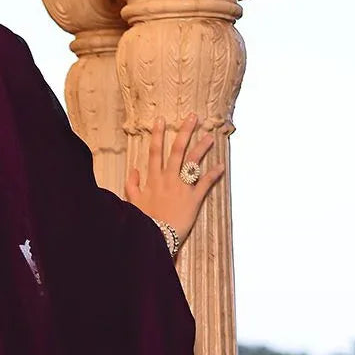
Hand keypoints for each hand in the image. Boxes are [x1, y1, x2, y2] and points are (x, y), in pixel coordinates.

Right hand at [124, 113, 224, 246]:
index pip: (155, 152)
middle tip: (193, 117)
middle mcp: (168, 179)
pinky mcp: (193, 199)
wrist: (153, 237)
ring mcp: (181, 188)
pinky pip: (205, 184)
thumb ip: (132, 186)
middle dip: (185, 132)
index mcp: (153, 180)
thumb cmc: (143, 222)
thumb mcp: (133, 203)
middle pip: (177, 151)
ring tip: (210, 136)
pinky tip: (222, 167)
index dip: (158, 135)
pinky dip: (213, 175)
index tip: (161, 120)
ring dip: (201, 148)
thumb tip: (134, 171)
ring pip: (192, 162)